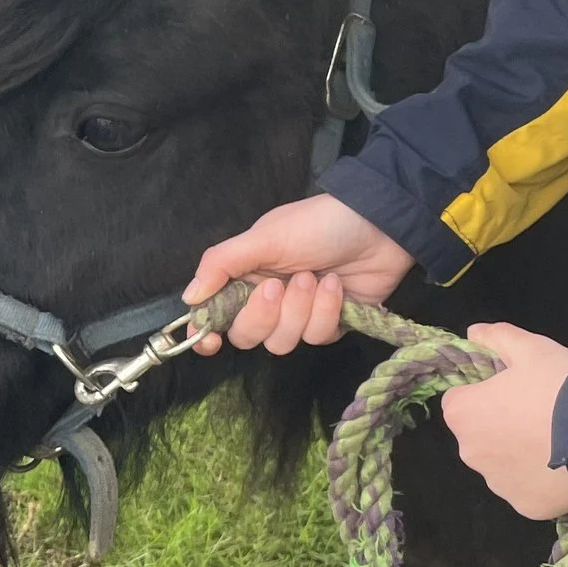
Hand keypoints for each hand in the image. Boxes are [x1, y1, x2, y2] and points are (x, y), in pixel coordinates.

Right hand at [181, 194, 415, 354]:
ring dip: (300, 311)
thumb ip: (222, 263)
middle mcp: (266, 299)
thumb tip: (188, 298)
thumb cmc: (317, 224)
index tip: (210, 341)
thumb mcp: (265, 236)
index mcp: (244, 276)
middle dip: (263, 315)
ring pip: (282, 342)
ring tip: (317, 278)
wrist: (379, 226)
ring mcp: (298, 314)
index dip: (206, 333)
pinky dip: (326, 312)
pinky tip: (336, 286)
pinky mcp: (328, 324)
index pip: (213, 315)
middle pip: (246, 336)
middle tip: (280, 286)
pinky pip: (316, 338)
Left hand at [438, 322, 567, 520]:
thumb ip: (497, 337)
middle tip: (540, 411)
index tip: (513, 387)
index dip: (484, 390)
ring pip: (502, 464)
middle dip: (500, 424)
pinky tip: (566, 466)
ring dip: (519, 453)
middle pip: (479, 434)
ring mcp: (498, 485)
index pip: (459, 399)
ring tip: (558, 439)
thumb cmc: (561, 386)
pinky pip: (527, 488)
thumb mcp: (532, 348)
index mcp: (463, 414)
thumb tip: (473, 332)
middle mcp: (470, 454)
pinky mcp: (526, 507)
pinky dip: (540, 479)